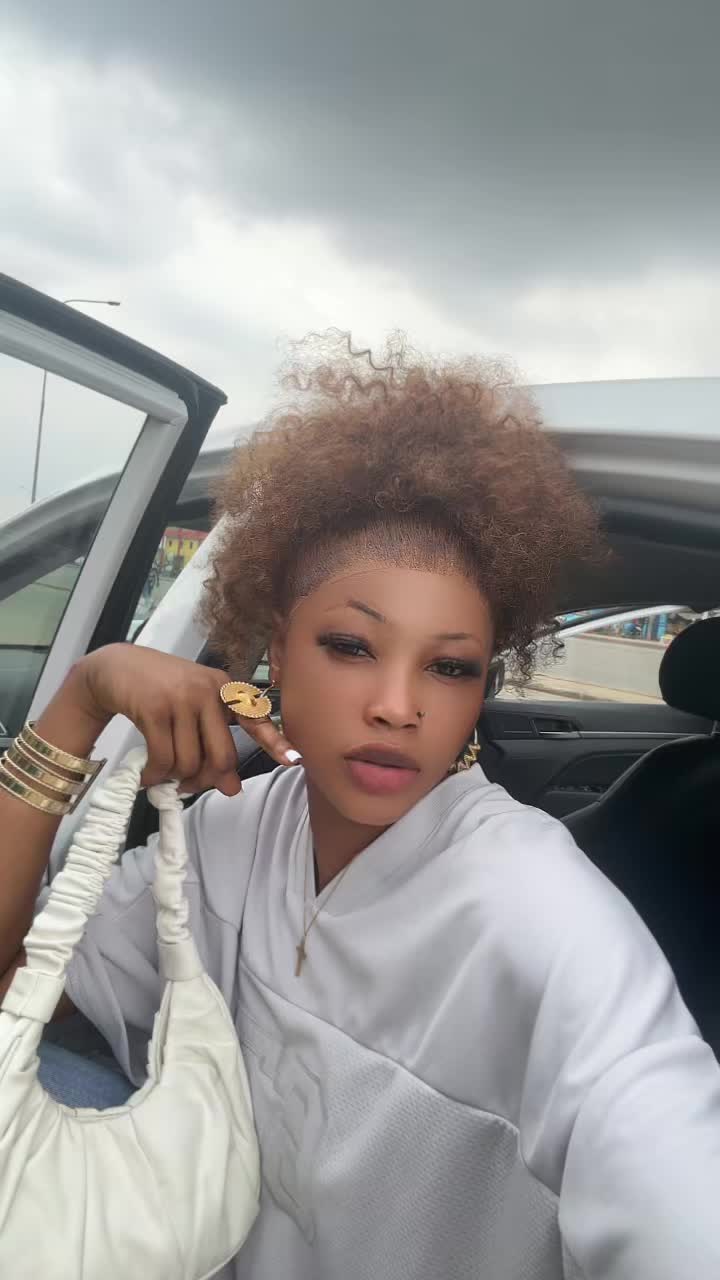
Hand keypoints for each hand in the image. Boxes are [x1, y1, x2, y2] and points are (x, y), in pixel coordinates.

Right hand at [61, 644, 299, 796]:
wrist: (116, 668)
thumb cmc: (161, 691)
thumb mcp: (193, 708)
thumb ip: (213, 744)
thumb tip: (232, 790)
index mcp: (224, 688)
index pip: (254, 717)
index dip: (274, 741)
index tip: (294, 761)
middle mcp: (208, 691)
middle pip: (221, 755)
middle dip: (206, 780)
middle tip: (189, 787)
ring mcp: (182, 698)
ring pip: (190, 761)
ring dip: (175, 779)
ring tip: (163, 776)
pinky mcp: (155, 709)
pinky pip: (163, 759)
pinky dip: (155, 776)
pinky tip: (148, 776)